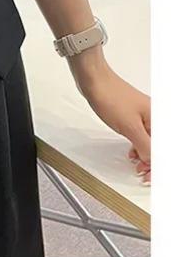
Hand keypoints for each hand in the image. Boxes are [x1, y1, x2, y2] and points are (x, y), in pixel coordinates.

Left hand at [69, 47, 150, 184]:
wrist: (93, 79)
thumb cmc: (110, 96)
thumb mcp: (130, 127)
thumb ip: (145, 147)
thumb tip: (152, 161)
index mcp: (158, 119)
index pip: (162, 149)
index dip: (157, 165)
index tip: (150, 177)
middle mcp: (154, 116)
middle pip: (158, 145)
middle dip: (153, 162)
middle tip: (143, 174)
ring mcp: (142, 114)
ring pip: (150, 141)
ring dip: (145, 155)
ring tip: (137, 165)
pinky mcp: (131, 113)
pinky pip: (140, 134)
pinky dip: (138, 145)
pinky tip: (132, 151)